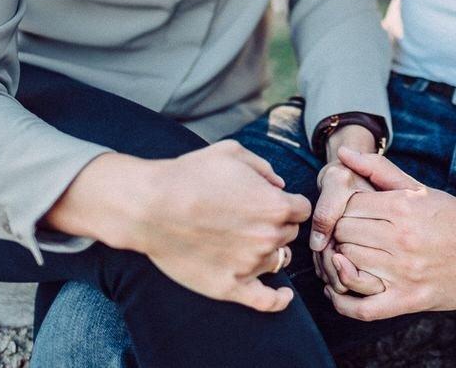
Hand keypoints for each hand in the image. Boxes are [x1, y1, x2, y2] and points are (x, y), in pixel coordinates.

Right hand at [132, 140, 309, 311]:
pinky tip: (284, 296)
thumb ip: (263, 167)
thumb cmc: (191, 174)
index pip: (302, 209)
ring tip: (251, 242)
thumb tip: (279, 184)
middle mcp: (268, 237)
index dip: (289, 203)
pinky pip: (267, 301)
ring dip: (271, 251)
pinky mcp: (230, 287)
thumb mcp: (232, 153)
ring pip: (278, 260)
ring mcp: (250, 264)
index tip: (272, 201)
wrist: (152, 206)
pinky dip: (279, 300)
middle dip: (278, 224)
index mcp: (274, 205)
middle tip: (253, 217)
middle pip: (290, 234)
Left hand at [325, 147, 455, 319]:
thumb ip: (379, 169)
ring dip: (340, 262)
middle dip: (339, 234)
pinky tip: (337, 291)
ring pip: (348, 266)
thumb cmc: (454, 216)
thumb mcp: (419, 188)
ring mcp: (404, 272)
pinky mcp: (409, 300)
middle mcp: (401, 239)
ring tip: (344, 256)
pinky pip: (362, 308)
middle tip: (343, 236)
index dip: (342, 209)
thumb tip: (343, 152)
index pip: (348, 206)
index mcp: (402, 207)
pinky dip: (343, 302)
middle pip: (344, 235)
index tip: (347, 214)